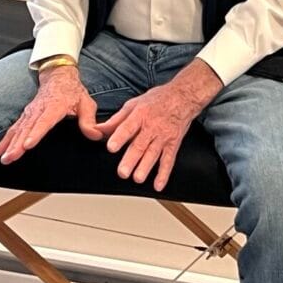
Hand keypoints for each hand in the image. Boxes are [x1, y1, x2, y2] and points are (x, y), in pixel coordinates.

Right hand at [0, 66, 101, 164]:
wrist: (59, 76)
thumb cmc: (73, 91)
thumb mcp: (86, 103)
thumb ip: (89, 120)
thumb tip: (95, 135)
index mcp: (55, 106)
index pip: (44, 121)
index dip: (36, 133)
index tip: (28, 144)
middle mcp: (39, 109)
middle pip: (27, 128)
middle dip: (18, 144)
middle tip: (11, 158)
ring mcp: (30, 112)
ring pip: (18, 130)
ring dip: (9, 144)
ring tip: (4, 158)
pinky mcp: (25, 116)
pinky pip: (14, 129)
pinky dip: (5, 140)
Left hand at [96, 58, 221, 191]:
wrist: (183, 98)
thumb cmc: (157, 100)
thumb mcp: (134, 104)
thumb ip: (116, 120)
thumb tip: (99, 130)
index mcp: (140, 115)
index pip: (128, 127)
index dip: (119, 137)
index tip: (111, 147)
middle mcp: (152, 127)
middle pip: (140, 145)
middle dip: (131, 159)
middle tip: (123, 172)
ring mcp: (163, 137)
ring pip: (153, 154)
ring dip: (145, 167)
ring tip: (137, 178)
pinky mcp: (173, 144)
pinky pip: (168, 160)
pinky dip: (164, 174)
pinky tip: (158, 184)